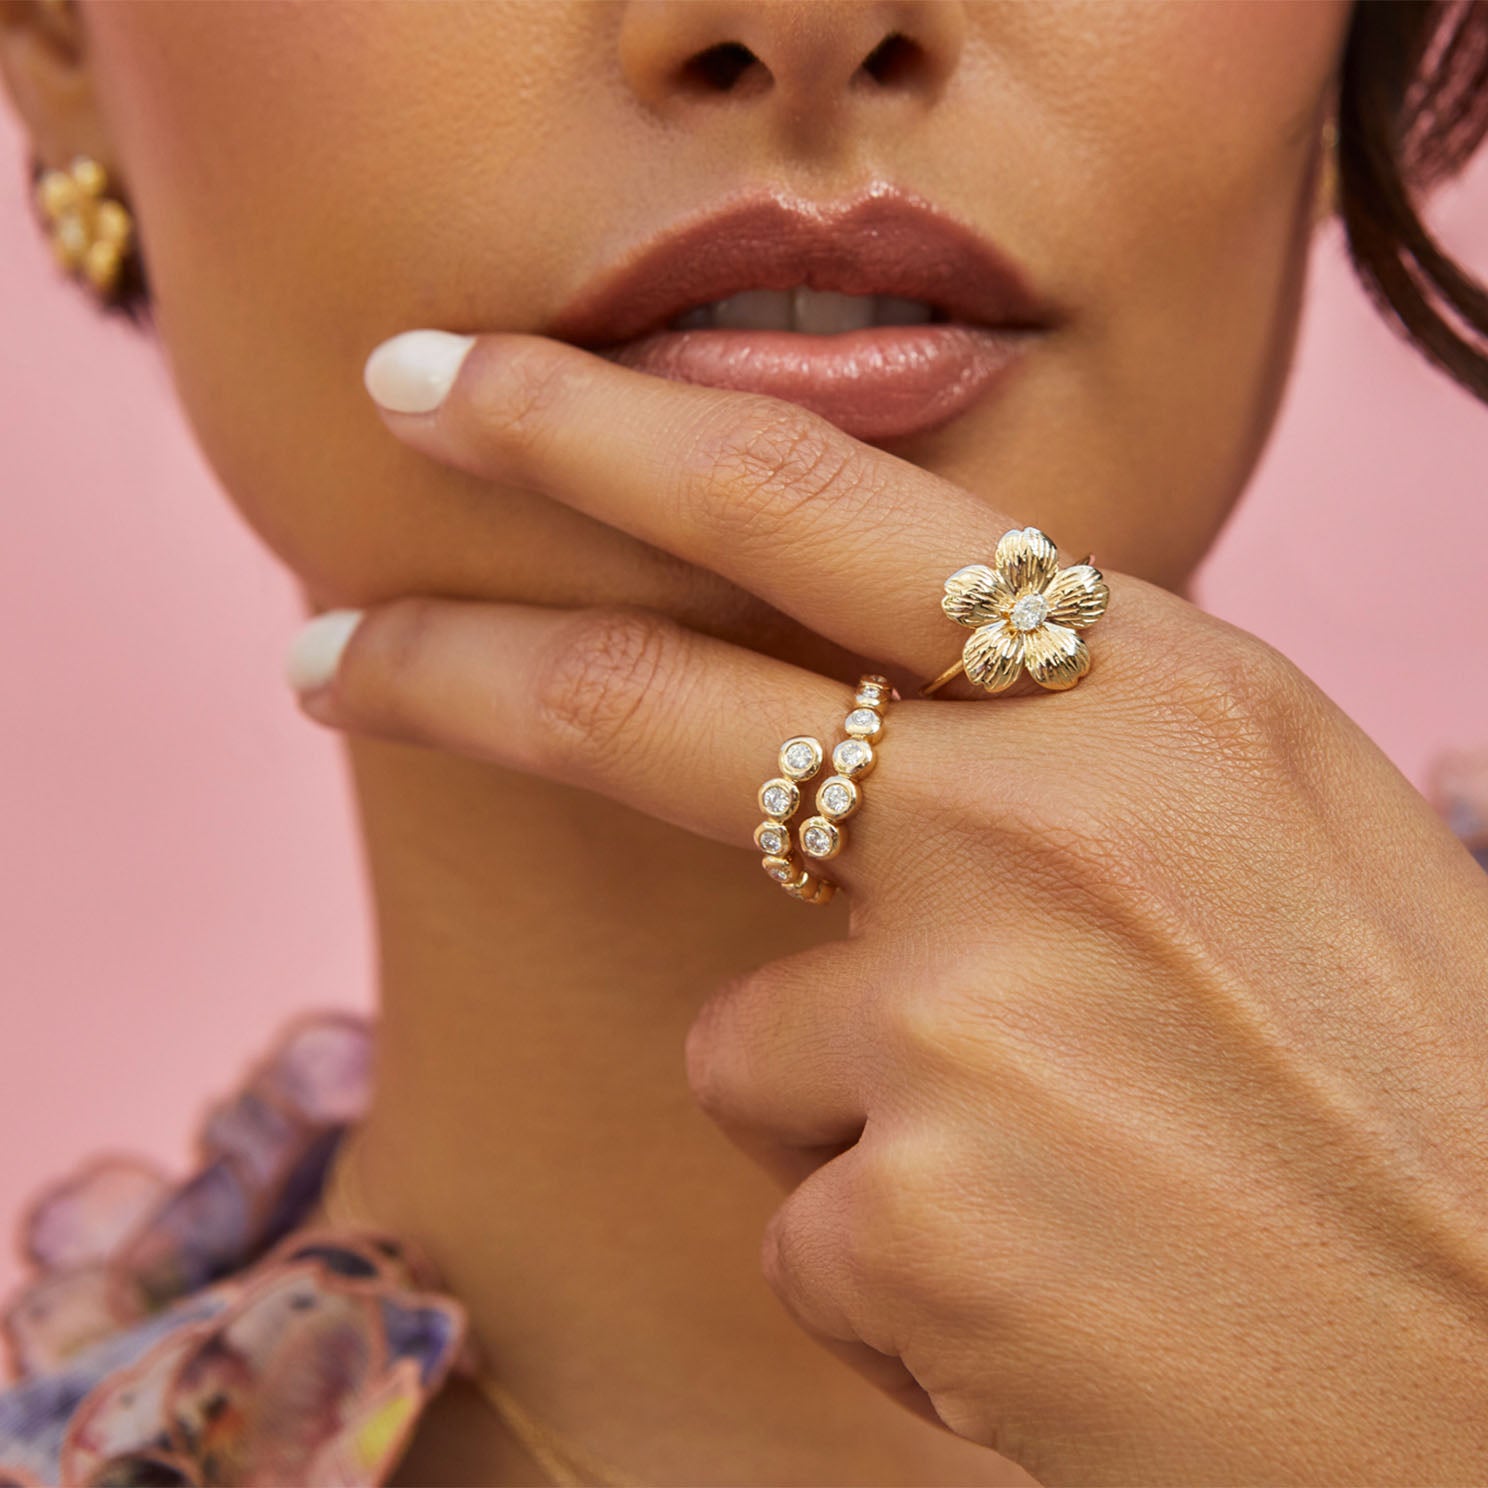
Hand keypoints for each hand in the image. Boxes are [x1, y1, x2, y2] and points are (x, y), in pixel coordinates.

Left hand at [297, 330, 1487, 1484]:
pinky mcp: (908, 1222)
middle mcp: (1033, 818)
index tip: (441, 390)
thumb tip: (859, 691)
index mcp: (1137, 688)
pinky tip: (1057, 1289)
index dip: (587, 426)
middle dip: (450, 660)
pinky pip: (806, 1217)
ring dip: (858, 1100)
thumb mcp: (1261, 809)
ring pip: (757, 1038)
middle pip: (645, 702)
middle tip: (326, 647)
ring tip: (1063, 1172)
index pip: (801, 496)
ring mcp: (959, 1021)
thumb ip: (1056, 720)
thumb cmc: (1403, 1072)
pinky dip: (899, 1256)